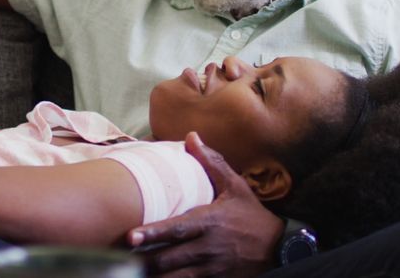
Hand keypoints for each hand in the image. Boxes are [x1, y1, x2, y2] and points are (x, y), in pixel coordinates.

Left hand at [129, 133, 282, 276]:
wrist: (280, 247)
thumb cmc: (251, 215)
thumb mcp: (235, 186)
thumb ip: (211, 162)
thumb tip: (191, 136)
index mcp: (209, 221)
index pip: (176, 229)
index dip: (152, 233)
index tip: (130, 236)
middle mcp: (207, 247)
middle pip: (169, 258)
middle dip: (145, 260)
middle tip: (119, 260)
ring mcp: (211, 268)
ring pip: (176, 277)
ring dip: (154, 276)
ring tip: (132, 273)